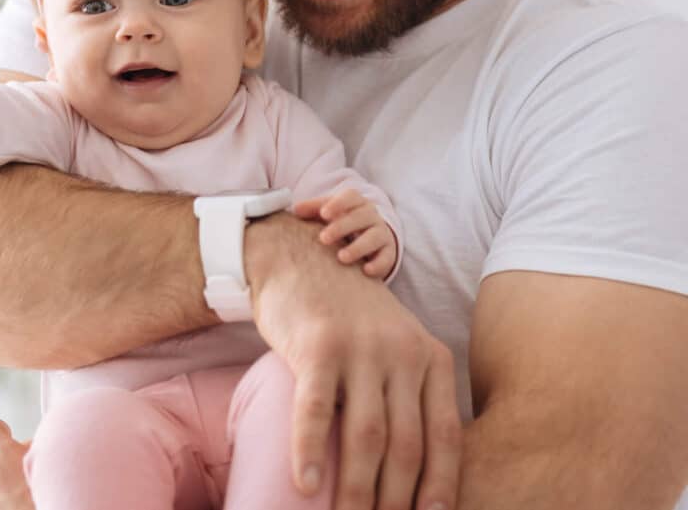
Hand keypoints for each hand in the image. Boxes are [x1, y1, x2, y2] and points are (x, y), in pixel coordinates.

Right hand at [246, 214, 460, 509]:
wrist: (300, 260)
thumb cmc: (346, 315)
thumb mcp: (394, 346)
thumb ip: (411, 393)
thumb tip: (418, 470)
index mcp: (430, 357)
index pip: (446, 436)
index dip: (440, 487)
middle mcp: (403, 352)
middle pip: (407, 445)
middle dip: (396, 500)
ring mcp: (360, 347)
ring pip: (366, 436)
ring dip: (356, 490)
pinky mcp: (317, 346)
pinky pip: (314, 410)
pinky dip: (309, 452)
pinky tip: (304, 486)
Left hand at [296, 188, 397, 278]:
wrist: (370, 239)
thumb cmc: (341, 223)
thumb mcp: (328, 214)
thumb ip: (313, 209)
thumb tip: (296, 210)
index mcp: (356, 203)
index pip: (351, 196)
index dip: (338, 203)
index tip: (323, 214)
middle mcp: (371, 215)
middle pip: (361, 217)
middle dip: (342, 227)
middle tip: (323, 238)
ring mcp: (382, 233)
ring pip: (374, 237)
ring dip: (358, 247)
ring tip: (341, 257)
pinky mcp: (388, 253)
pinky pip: (386, 257)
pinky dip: (378, 264)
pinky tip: (365, 270)